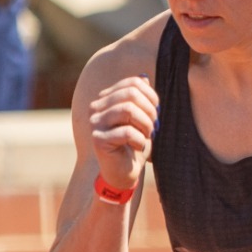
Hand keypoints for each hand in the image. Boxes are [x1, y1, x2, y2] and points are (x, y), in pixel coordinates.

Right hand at [89, 76, 158, 190]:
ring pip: (129, 110)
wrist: (123, 173)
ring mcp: (95, 122)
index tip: (157, 112)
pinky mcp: (98, 139)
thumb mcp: (142, 120)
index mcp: (106, 99)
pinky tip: (138, 148)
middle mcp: (96, 107)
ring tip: (147, 136)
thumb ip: (141, 99)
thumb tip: (144, 77)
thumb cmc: (134, 146)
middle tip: (154, 127)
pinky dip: (140, 141)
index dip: (151, 96)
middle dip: (150, 111)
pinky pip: (127, 132)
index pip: (133, 83)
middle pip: (131, 94)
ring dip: (146, 125)